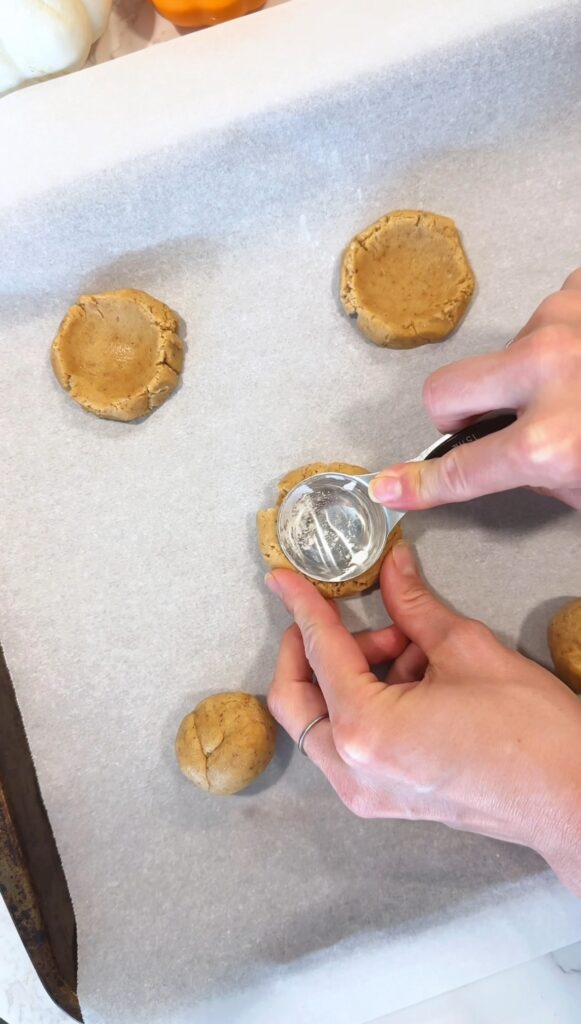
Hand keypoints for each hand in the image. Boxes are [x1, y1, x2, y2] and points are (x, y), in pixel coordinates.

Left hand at [266, 543, 580, 893]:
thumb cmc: (529, 733)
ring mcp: (366, 792)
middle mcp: (353, 770)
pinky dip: (367, 703)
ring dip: (353, 676)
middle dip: (322, 650)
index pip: (318, 651)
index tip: (283, 580)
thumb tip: (390, 565)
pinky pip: (351, 742)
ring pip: (324, 720)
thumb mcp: (465, 649)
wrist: (570, 797)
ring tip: (414, 651)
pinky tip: (417, 679)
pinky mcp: (386, 799)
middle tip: (370, 622)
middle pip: (298, 697)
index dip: (301, 606)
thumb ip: (412, 605)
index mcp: (365, 730)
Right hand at [370, 269, 580, 510]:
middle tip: (497, 423)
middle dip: (459, 412)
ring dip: (522, 373)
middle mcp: (548, 371)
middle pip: (443, 391)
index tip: (390, 486)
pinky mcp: (579, 294)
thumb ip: (539, 471)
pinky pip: (544, 317)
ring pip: (501, 352)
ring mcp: (562, 321)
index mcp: (553, 440)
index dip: (421, 485)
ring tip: (573, 385)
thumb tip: (507, 455)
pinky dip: (560, 338)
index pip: (463, 469)